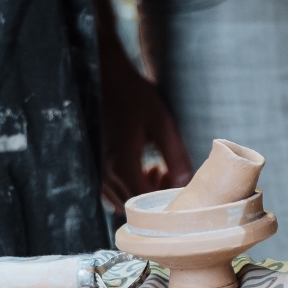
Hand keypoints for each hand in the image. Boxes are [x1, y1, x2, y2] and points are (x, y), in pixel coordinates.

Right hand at [99, 44, 193, 206]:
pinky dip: (134, 188)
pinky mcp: (100, 168)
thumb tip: (186, 183)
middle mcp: (106, 175)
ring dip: (146, 194)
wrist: (109, 81)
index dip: (167, 200)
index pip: (146, 202)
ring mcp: (100, 173)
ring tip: (162, 170)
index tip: (183, 186)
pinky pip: (116, 192)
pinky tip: (147, 169)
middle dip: (158, 199)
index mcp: (122, 166)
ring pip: (124, 202)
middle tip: (175, 177)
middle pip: (134, 207)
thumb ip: (175, 156)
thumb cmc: (135, 98)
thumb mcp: (163, 123)